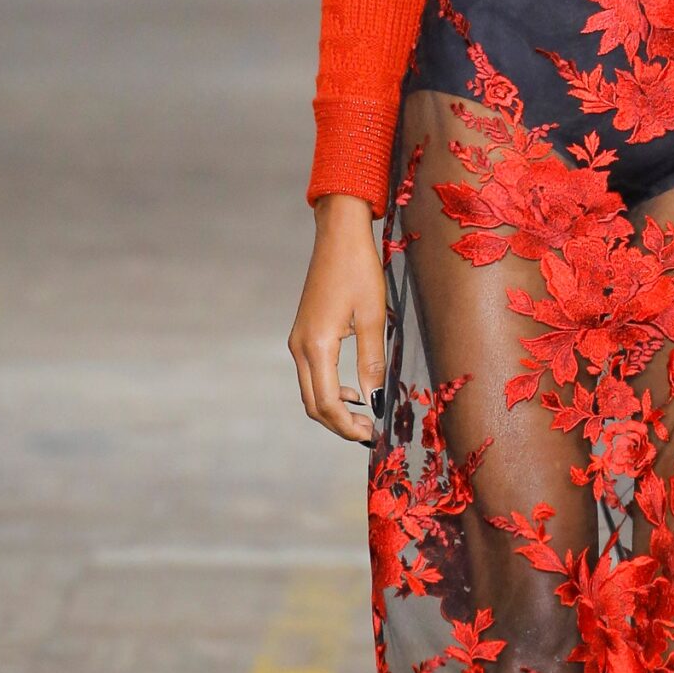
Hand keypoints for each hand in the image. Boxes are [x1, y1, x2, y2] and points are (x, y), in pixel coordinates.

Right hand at [289, 194, 386, 444]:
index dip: (348, 426)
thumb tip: (375, 401)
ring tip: (366, 416)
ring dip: (335, 410)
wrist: (338, 237)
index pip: (327, 403)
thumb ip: (373, 363)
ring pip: (311, 392)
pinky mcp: (303, 334)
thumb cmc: (360, 271)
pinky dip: (330, 391)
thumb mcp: (373, 318)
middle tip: (370, 432)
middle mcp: (300, 347)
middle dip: (340, 425)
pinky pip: (312, 375)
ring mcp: (298, 341)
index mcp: (317, 346)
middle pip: (313, 404)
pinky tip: (355, 391)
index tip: (373, 435)